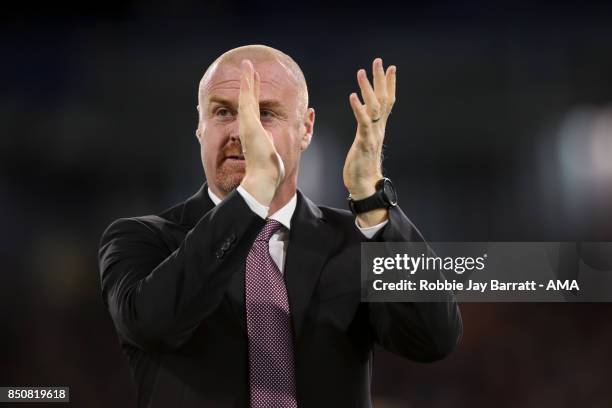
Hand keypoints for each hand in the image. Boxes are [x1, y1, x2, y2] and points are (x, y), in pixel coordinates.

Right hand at [238, 59, 284, 205]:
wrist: (263, 177)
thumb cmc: (268, 170)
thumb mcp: (271, 153)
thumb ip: (270, 145)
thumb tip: (272, 142)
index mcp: (254, 132)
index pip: (254, 110)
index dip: (253, 96)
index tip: (253, 84)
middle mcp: (249, 126)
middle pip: (250, 100)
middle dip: (249, 84)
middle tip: (249, 68)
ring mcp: (247, 124)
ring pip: (247, 97)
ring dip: (247, 79)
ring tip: (248, 65)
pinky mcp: (249, 123)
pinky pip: (247, 99)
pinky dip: (247, 85)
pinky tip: (248, 71)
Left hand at [343, 58, 395, 226]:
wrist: (364, 184)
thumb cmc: (361, 164)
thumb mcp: (364, 140)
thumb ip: (366, 125)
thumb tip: (365, 112)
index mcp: (379, 126)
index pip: (387, 101)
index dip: (389, 84)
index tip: (391, 67)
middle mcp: (379, 128)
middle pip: (383, 99)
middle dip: (381, 79)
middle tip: (378, 61)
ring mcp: (373, 134)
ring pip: (374, 107)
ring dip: (368, 89)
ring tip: (362, 72)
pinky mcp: (365, 142)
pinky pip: (363, 122)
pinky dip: (359, 108)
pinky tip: (353, 96)